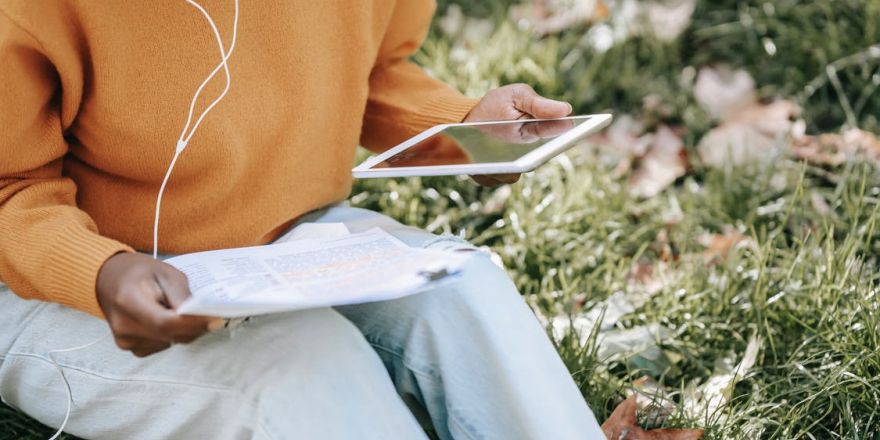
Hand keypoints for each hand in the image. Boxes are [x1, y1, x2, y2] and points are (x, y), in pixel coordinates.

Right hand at [96, 253, 219, 356]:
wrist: (110, 280)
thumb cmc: (139, 273)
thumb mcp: (165, 272)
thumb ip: (182, 295)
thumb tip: (200, 314)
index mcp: (128, 301)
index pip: (165, 322)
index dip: (193, 323)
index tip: (216, 319)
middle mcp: (124, 325)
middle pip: (170, 335)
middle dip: (196, 326)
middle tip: (212, 314)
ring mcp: (126, 340)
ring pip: (171, 342)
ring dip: (185, 330)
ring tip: (179, 309)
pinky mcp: (132, 347)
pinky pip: (164, 344)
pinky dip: (173, 334)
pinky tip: (166, 318)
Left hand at [464, 84, 572, 185]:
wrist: (467, 117)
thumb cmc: (498, 104)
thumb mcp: (517, 97)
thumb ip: (539, 104)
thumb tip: (567, 110)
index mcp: (541, 135)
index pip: (558, 142)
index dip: (563, 141)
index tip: (565, 135)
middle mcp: (529, 156)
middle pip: (533, 163)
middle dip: (531, 158)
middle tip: (527, 152)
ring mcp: (510, 168)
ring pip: (513, 175)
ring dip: (506, 167)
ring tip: (499, 158)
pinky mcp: (490, 175)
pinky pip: (491, 179)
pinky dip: (486, 171)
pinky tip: (480, 163)